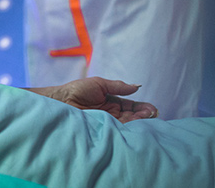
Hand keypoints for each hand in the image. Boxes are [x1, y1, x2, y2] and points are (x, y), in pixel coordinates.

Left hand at [27, 77, 158, 122]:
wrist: (60, 100)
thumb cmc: (77, 90)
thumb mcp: (100, 84)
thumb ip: (118, 86)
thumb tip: (137, 86)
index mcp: (112, 102)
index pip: (132, 106)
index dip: (142, 107)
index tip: (153, 109)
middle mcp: (111, 113)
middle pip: (132, 116)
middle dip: (144, 116)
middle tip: (153, 115)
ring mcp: (107, 122)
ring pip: (127, 124)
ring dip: (139, 122)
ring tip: (149, 119)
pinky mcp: (102, 129)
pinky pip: (118, 130)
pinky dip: (128, 129)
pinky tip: (137, 126)